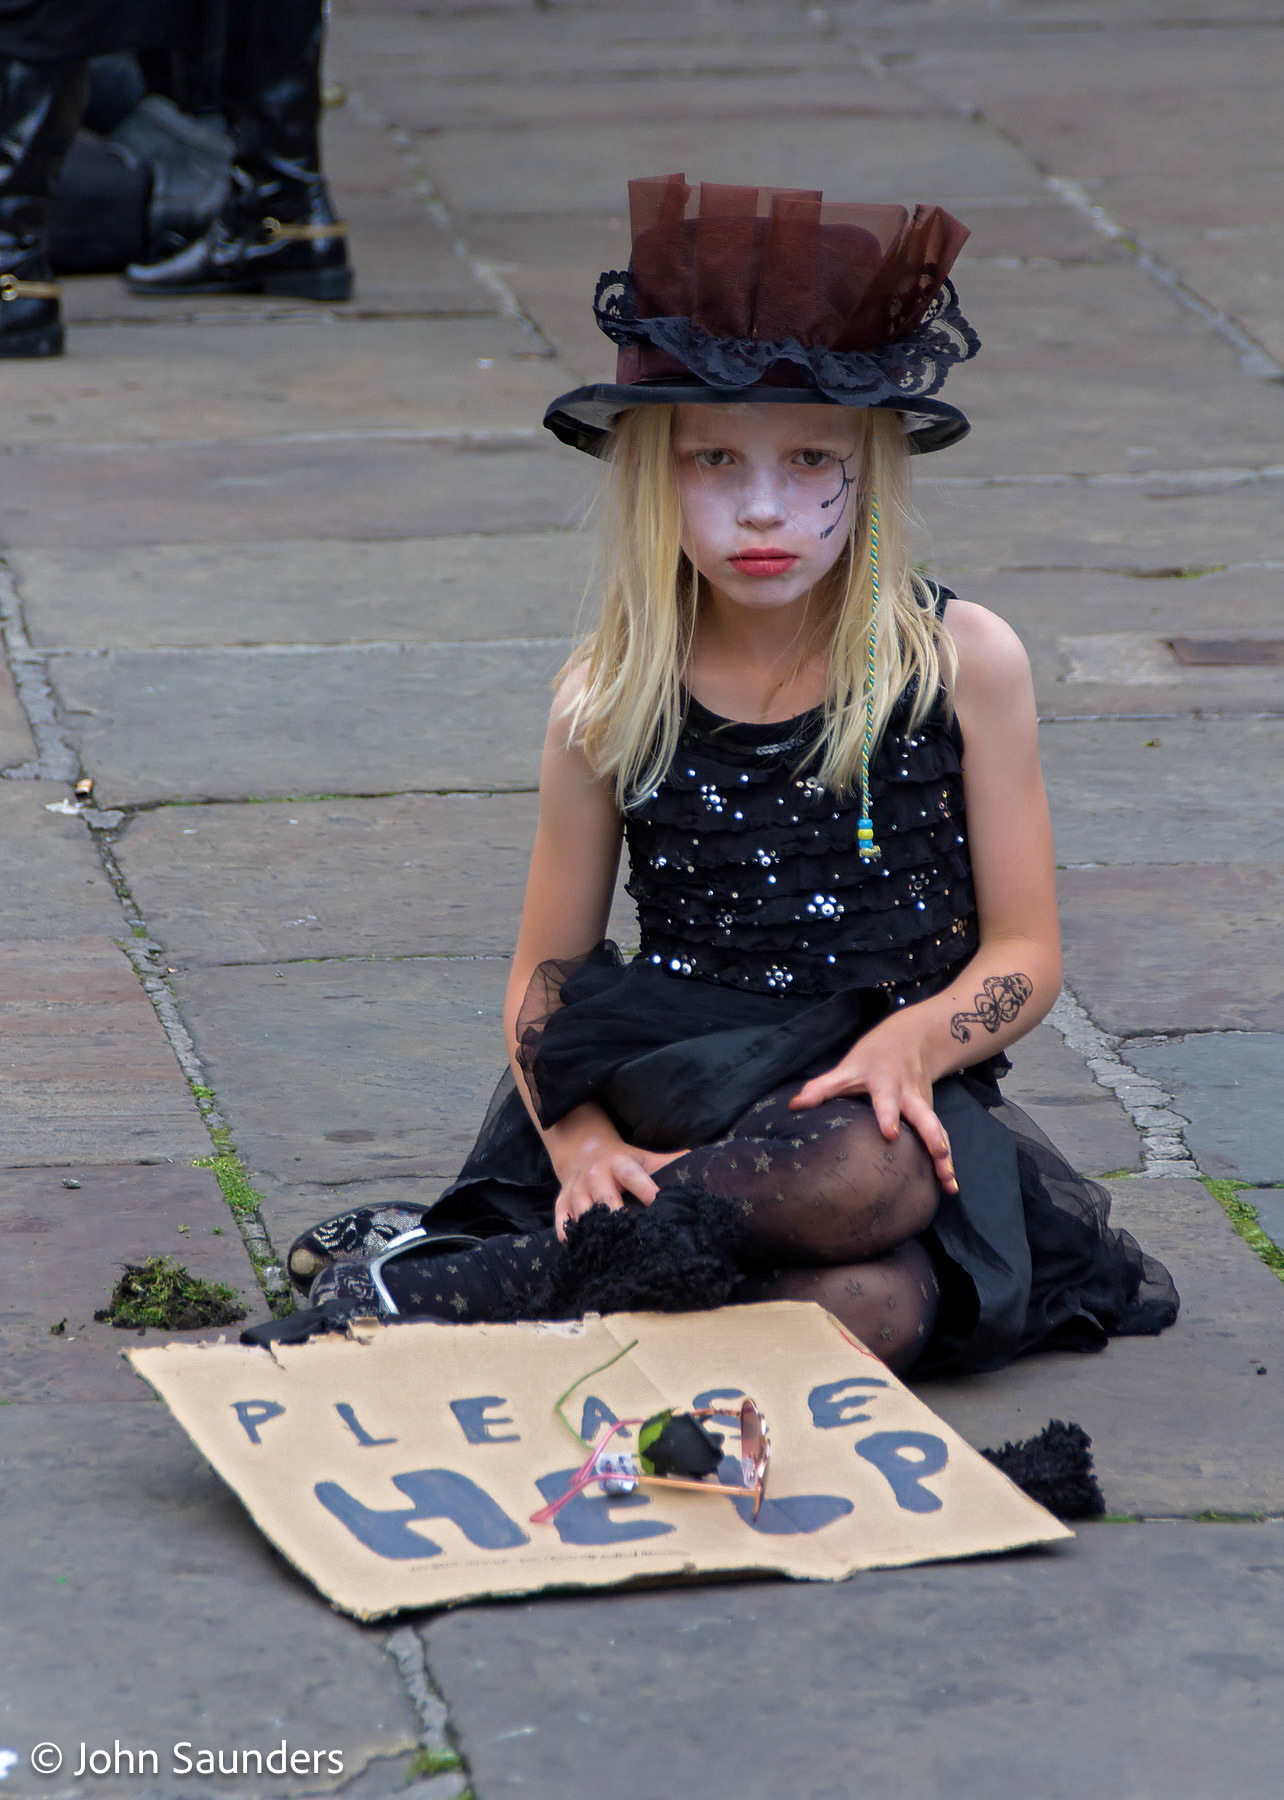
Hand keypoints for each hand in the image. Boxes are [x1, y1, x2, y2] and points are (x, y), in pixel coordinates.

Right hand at [554, 1145, 688, 1241]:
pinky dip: (571, 1238)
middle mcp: (594, 1175)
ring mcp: (576, 1190)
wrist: (584, 1154)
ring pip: (582, 1213)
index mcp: (618, 1163)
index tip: (658, 1204)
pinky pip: (563, 1223)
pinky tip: (585, 1252)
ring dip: (595, 1231)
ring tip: (611, 1251)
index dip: (645, 1189)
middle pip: (604, 1199)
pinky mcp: (561, 1203)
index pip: (632, 1176)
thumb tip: (704, 1166)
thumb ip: (670, 1164)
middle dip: (617, 1216)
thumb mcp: (645, 1159)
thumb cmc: (623, 1163)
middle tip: (632, 1236)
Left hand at [789, 1021, 957, 1194]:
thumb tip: (794, 1105)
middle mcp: (910, 1094)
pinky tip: (949, 1186)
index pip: (886, 1098)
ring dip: (944, 1156)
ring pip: (938, 1129)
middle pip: (924, 1115)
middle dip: (931, 1136)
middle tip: (939, 1155)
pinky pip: (941, 1138)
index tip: (889, 1134)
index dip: (888, 1114)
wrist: (910, 1040)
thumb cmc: (871, 1057)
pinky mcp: (931, 1116)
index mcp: (887, 1082)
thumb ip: (823, 1087)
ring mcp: (924, 1105)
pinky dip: (947, 1161)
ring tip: (948, 1182)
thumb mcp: (847, 1067)